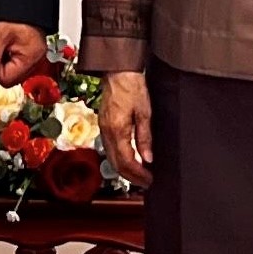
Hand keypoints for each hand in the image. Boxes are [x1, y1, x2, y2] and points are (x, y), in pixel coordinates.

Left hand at [0, 22, 47, 86]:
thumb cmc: (18, 12)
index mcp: (31, 57)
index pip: (7, 80)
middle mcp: (36, 59)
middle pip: (11, 77)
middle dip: (0, 66)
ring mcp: (34, 56)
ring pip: (12, 70)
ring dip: (4, 61)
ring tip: (4, 43)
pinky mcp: (31, 51)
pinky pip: (16, 62)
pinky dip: (8, 55)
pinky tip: (8, 43)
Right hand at [100, 70, 152, 185]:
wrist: (118, 72)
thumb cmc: (132, 87)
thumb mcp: (145, 112)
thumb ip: (145, 137)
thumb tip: (147, 158)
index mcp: (117, 130)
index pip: (126, 161)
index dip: (138, 174)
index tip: (149, 179)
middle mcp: (107, 132)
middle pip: (116, 164)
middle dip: (131, 177)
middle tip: (146, 182)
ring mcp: (103, 129)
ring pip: (111, 158)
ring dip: (124, 170)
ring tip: (139, 175)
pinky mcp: (103, 125)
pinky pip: (109, 149)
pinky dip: (119, 159)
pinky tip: (129, 159)